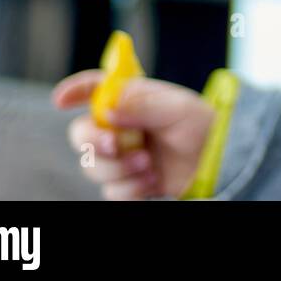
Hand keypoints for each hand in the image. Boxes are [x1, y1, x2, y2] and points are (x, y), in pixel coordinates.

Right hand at [52, 69, 215, 199]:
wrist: (219, 159)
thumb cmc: (202, 125)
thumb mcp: (177, 107)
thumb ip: (143, 105)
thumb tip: (108, 109)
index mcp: (131, 100)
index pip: (95, 89)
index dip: (75, 91)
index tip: (61, 100)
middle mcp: (121, 127)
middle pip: (81, 134)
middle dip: (92, 141)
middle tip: (114, 145)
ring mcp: (123, 156)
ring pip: (93, 167)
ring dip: (118, 168)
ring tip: (148, 163)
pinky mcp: (130, 182)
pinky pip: (111, 191)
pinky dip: (130, 188)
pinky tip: (152, 180)